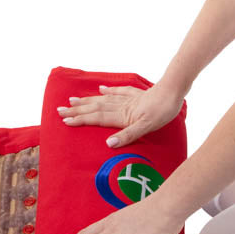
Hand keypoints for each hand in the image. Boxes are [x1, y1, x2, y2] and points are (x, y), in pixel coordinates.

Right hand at [56, 81, 183, 146]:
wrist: (174, 90)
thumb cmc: (163, 111)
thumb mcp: (147, 127)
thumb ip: (128, 135)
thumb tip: (108, 144)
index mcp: (123, 115)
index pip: (97, 118)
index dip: (81, 119)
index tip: (65, 120)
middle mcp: (122, 106)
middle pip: (96, 108)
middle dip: (78, 110)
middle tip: (60, 110)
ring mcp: (129, 99)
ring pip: (104, 99)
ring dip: (88, 101)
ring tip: (73, 99)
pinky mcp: (137, 94)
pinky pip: (119, 91)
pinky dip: (108, 91)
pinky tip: (101, 89)